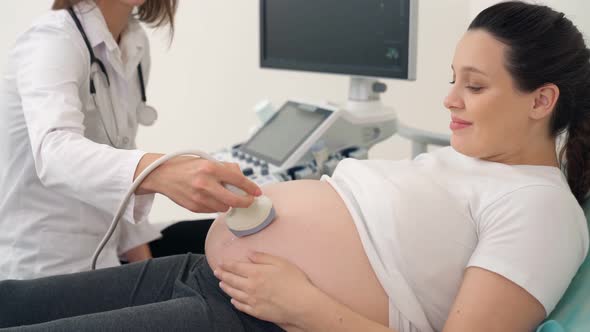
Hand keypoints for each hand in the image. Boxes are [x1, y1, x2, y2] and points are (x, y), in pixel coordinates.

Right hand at [136, 153, 260, 212]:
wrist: (162, 174)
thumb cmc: (186, 166)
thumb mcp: (207, 160)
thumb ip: (226, 169)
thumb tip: (243, 179)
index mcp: (210, 168)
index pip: (238, 180)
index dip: (251, 188)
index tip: (257, 192)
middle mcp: (205, 183)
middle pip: (234, 201)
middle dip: (245, 202)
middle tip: (249, 201)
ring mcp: (199, 197)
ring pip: (224, 207)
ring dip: (227, 204)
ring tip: (221, 195)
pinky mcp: (194, 207)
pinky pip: (212, 210)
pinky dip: (215, 206)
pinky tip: (209, 197)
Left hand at [214, 252, 317, 327]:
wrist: (302, 304)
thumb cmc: (294, 281)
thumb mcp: (280, 263)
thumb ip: (263, 257)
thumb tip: (248, 254)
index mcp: (256, 273)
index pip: (236, 267)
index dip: (227, 264)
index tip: (221, 262)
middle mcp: (250, 287)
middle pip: (231, 280)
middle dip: (222, 275)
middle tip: (216, 272)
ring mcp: (252, 301)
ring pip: (234, 293)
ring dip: (226, 287)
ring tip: (221, 283)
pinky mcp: (257, 312)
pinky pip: (241, 306)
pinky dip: (234, 302)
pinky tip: (233, 300)